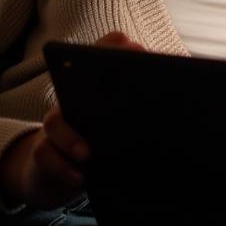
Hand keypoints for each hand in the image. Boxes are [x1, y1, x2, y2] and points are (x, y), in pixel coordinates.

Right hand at [0, 31, 143, 207]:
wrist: (63, 173)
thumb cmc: (106, 141)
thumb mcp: (126, 122)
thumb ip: (148, 108)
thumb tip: (183, 99)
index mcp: (98, 86)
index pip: (104, 53)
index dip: (115, 47)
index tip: (137, 51)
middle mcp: (73, 98)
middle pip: (74, 80)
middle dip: (90, 84)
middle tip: (112, 99)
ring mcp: (55, 124)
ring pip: (54, 120)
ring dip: (71, 137)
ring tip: (88, 154)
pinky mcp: (42, 152)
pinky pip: (44, 156)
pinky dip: (62, 168)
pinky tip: (79, 177)